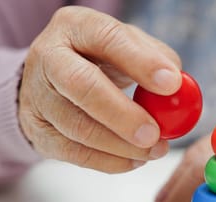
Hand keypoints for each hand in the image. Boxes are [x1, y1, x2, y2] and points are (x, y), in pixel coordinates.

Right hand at [18, 6, 181, 171]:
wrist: (54, 81)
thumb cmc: (101, 61)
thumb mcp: (129, 47)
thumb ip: (156, 59)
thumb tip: (179, 87)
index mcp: (76, 26)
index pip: (108, 38)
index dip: (141, 62)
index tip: (171, 84)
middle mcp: (49, 56)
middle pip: (82, 85)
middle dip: (123, 115)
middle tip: (155, 134)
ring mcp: (37, 95)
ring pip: (77, 127)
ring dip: (121, 146)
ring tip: (154, 150)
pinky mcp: (38, 130)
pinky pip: (74, 153)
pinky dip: (109, 162)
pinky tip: (135, 160)